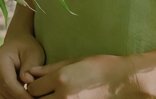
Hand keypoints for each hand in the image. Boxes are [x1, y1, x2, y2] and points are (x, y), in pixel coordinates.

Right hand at [0, 33, 45, 98]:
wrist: (18, 44)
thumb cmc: (27, 47)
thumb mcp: (33, 53)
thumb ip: (30, 66)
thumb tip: (28, 81)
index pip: (8, 82)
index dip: (21, 94)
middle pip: (5, 92)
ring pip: (3, 97)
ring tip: (32, 97)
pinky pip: (3, 97)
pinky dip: (14, 98)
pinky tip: (26, 97)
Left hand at [26, 55, 147, 98]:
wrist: (124, 81)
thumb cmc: (101, 67)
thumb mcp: (75, 61)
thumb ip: (51, 69)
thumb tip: (31, 72)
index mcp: (61, 79)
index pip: (33, 88)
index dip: (34, 85)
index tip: (41, 83)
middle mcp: (64, 96)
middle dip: (39, 96)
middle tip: (46, 91)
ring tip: (57, 95)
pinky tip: (67, 98)